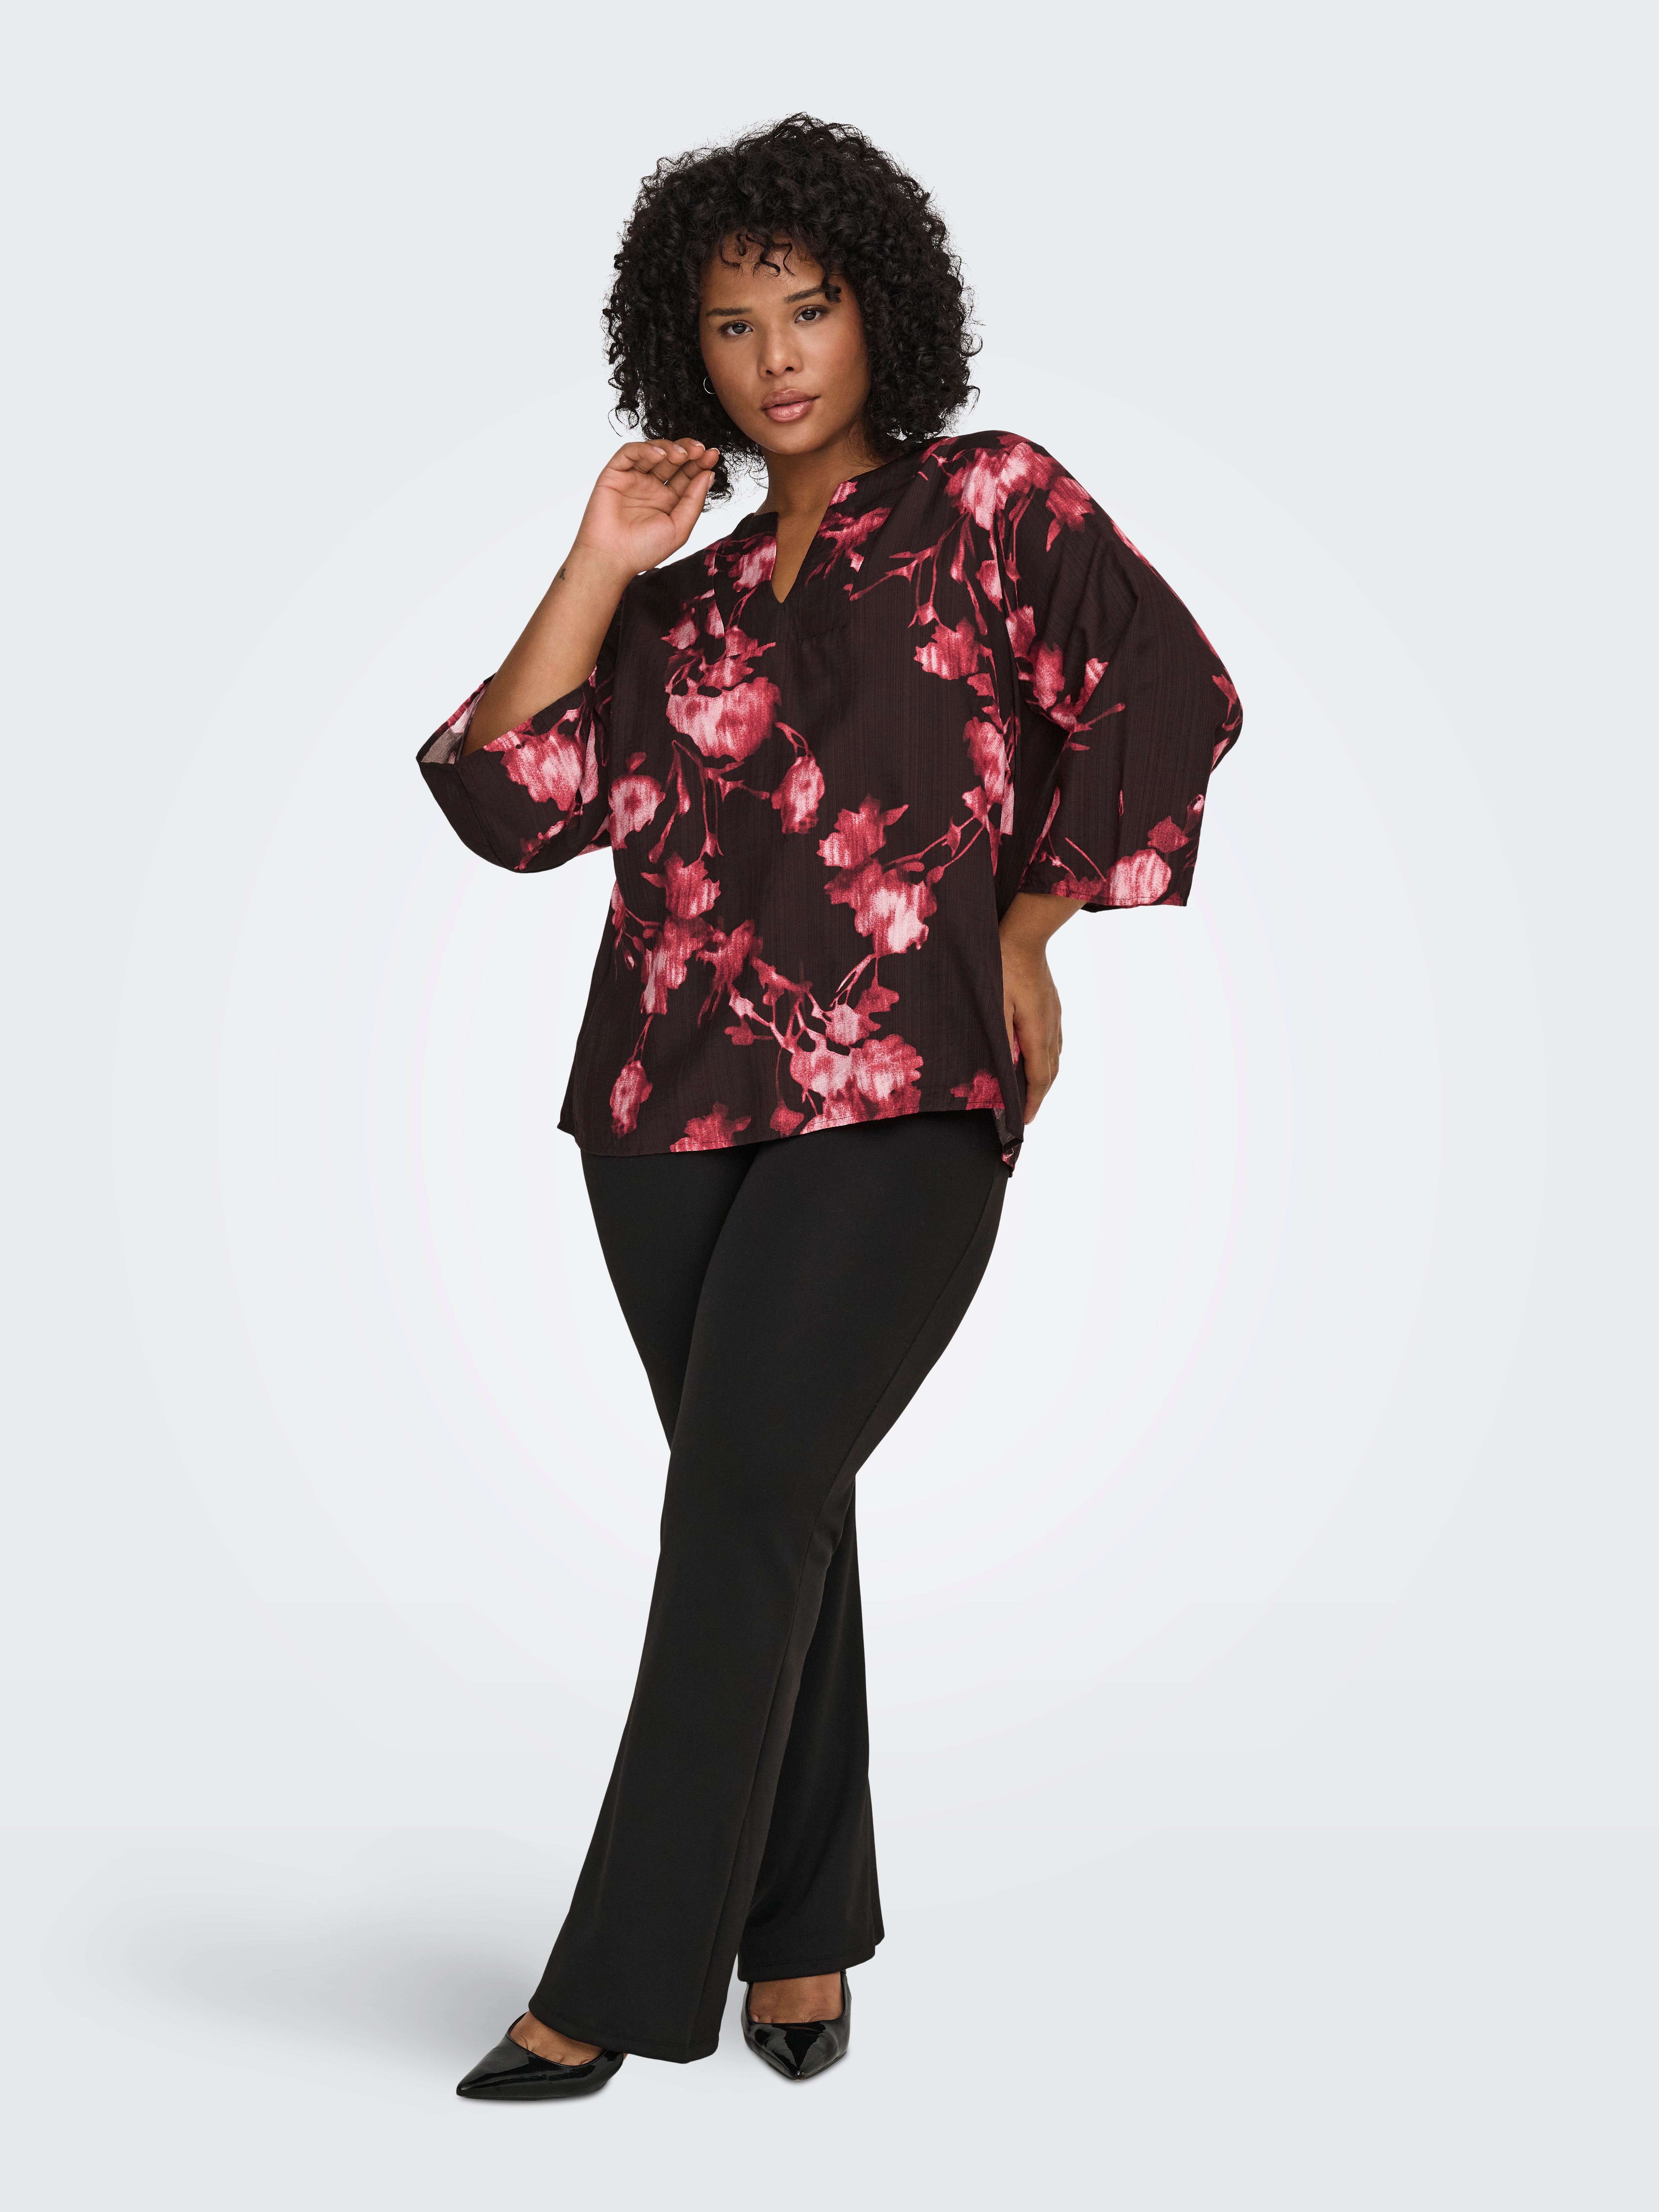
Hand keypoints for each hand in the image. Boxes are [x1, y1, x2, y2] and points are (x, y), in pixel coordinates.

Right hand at [572, 438, 720, 578]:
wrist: (612, 558)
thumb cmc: (643, 550)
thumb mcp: (679, 528)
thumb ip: (694, 501)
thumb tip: (708, 474)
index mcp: (668, 501)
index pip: (687, 475)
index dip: (700, 464)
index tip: (713, 456)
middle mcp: (652, 487)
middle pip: (673, 460)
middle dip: (689, 452)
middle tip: (700, 449)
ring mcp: (633, 479)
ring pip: (653, 452)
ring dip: (670, 448)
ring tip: (682, 454)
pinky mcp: (615, 473)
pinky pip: (630, 453)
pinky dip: (645, 449)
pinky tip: (660, 455)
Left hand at [999, 891, 1075, 1122]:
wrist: (1025, 934)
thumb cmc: (1003, 965)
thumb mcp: (994, 1003)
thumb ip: (1000, 1037)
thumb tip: (1003, 1067)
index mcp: (1037, 1031)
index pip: (1038, 1077)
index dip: (1031, 1102)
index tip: (1024, 1120)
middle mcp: (1051, 1027)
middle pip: (1050, 1071)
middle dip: (1040, 1095)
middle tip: (1027, 1112)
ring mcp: (1055, 1015)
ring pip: (1055, 1056)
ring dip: (1044, 1078)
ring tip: (1031, 1091)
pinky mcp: (1053, 1005)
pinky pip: (1054, 1040)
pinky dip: (1047, 1058)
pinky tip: (1037, 1057)